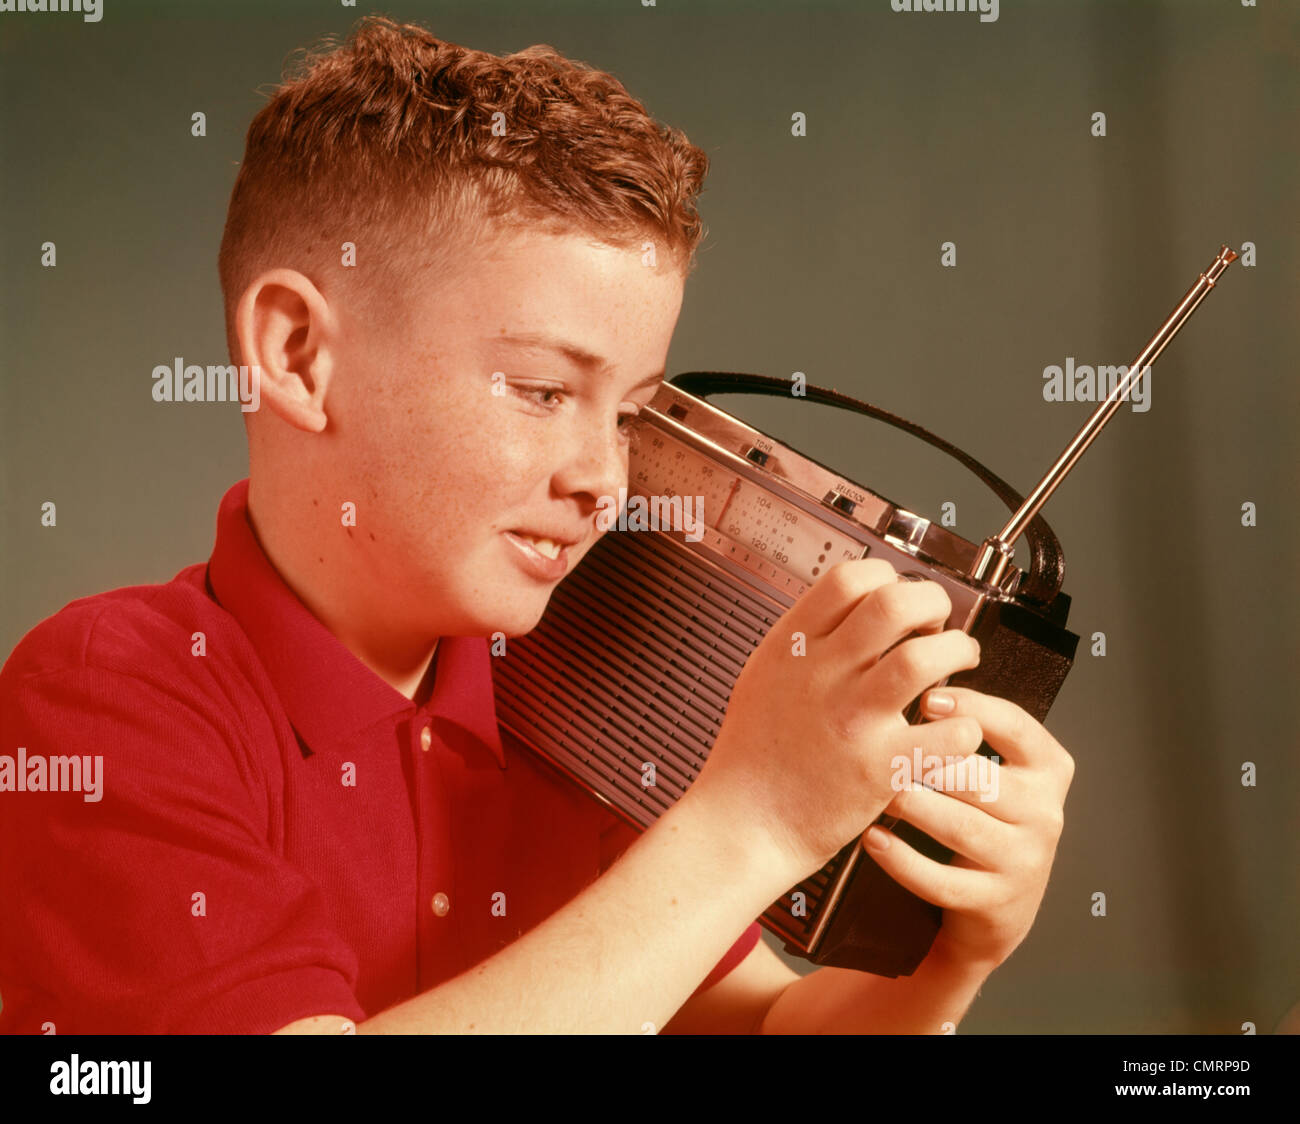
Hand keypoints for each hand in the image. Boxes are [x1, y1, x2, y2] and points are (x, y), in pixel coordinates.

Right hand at [688, 558, 983, 891]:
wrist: (745, 823)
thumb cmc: (753, 758)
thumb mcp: (762, 676)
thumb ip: (803, 640)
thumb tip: (845, 607)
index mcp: (792, 647)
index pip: (850, 578)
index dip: (887, 578)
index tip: (897, 597)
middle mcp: (822, 676)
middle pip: (894, 604)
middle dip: (932, 603)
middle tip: (937, 624)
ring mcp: (852, 720)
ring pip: (924, 658)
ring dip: (957, 652)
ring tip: (959, 663)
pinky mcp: (880, 767)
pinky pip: (945, 730)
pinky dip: (962, 723)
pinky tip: (952, 727)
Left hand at [862, 685, 1074, 968]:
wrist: (1000, 900)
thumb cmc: (986, 813)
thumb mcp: (999, 767)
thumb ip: (972, 727)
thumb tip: (916, 670)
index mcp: (1048, 767)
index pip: (1017, 726)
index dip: (973, 709)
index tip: (927, 699)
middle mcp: (1044, 813)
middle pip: (981, 779)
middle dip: (929, 762)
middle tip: (883, 747)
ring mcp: (1022, 861)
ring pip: (961, 828)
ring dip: (913, 806)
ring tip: (877, 788)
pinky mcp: (993, 901)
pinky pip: (941, 880)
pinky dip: (902, 860)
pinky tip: (872, 838)